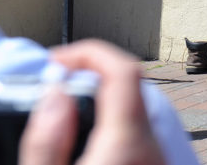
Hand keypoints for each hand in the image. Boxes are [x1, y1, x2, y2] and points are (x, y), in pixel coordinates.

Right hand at [19, 40, 166, 164]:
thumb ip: (47, 140)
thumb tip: (56, 92)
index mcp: (129, 143)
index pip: (124, 70)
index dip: (90, 53)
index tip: (57, 60)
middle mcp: (153, 145)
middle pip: (130, 85)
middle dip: (91, 73)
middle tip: (55, 82)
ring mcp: (158, 155)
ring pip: (135, 106)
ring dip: (101, 97)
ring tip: (65, 107)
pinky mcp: (155, 163)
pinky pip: (139, 129)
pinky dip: (113, 119)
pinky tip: (86, 132)